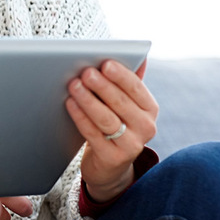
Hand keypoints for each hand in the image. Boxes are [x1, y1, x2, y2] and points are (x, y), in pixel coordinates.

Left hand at [66, 59, 158, 201]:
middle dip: (102, 86)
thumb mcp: (126, 104)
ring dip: (88, 100)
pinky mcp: (112, 157)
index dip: (120, 75)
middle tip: (86, 72)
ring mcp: (131, 145)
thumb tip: (141, 55)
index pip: (136, 88)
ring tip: (74, 85)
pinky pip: (93, 133)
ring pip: (106, 118)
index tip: (105, 63)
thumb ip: (130, 81)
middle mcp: (146, 127)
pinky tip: (70, 104)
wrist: (109, 165)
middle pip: (120, 102)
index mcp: (150, 109)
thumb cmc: (115, 124)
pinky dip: (80, 117)